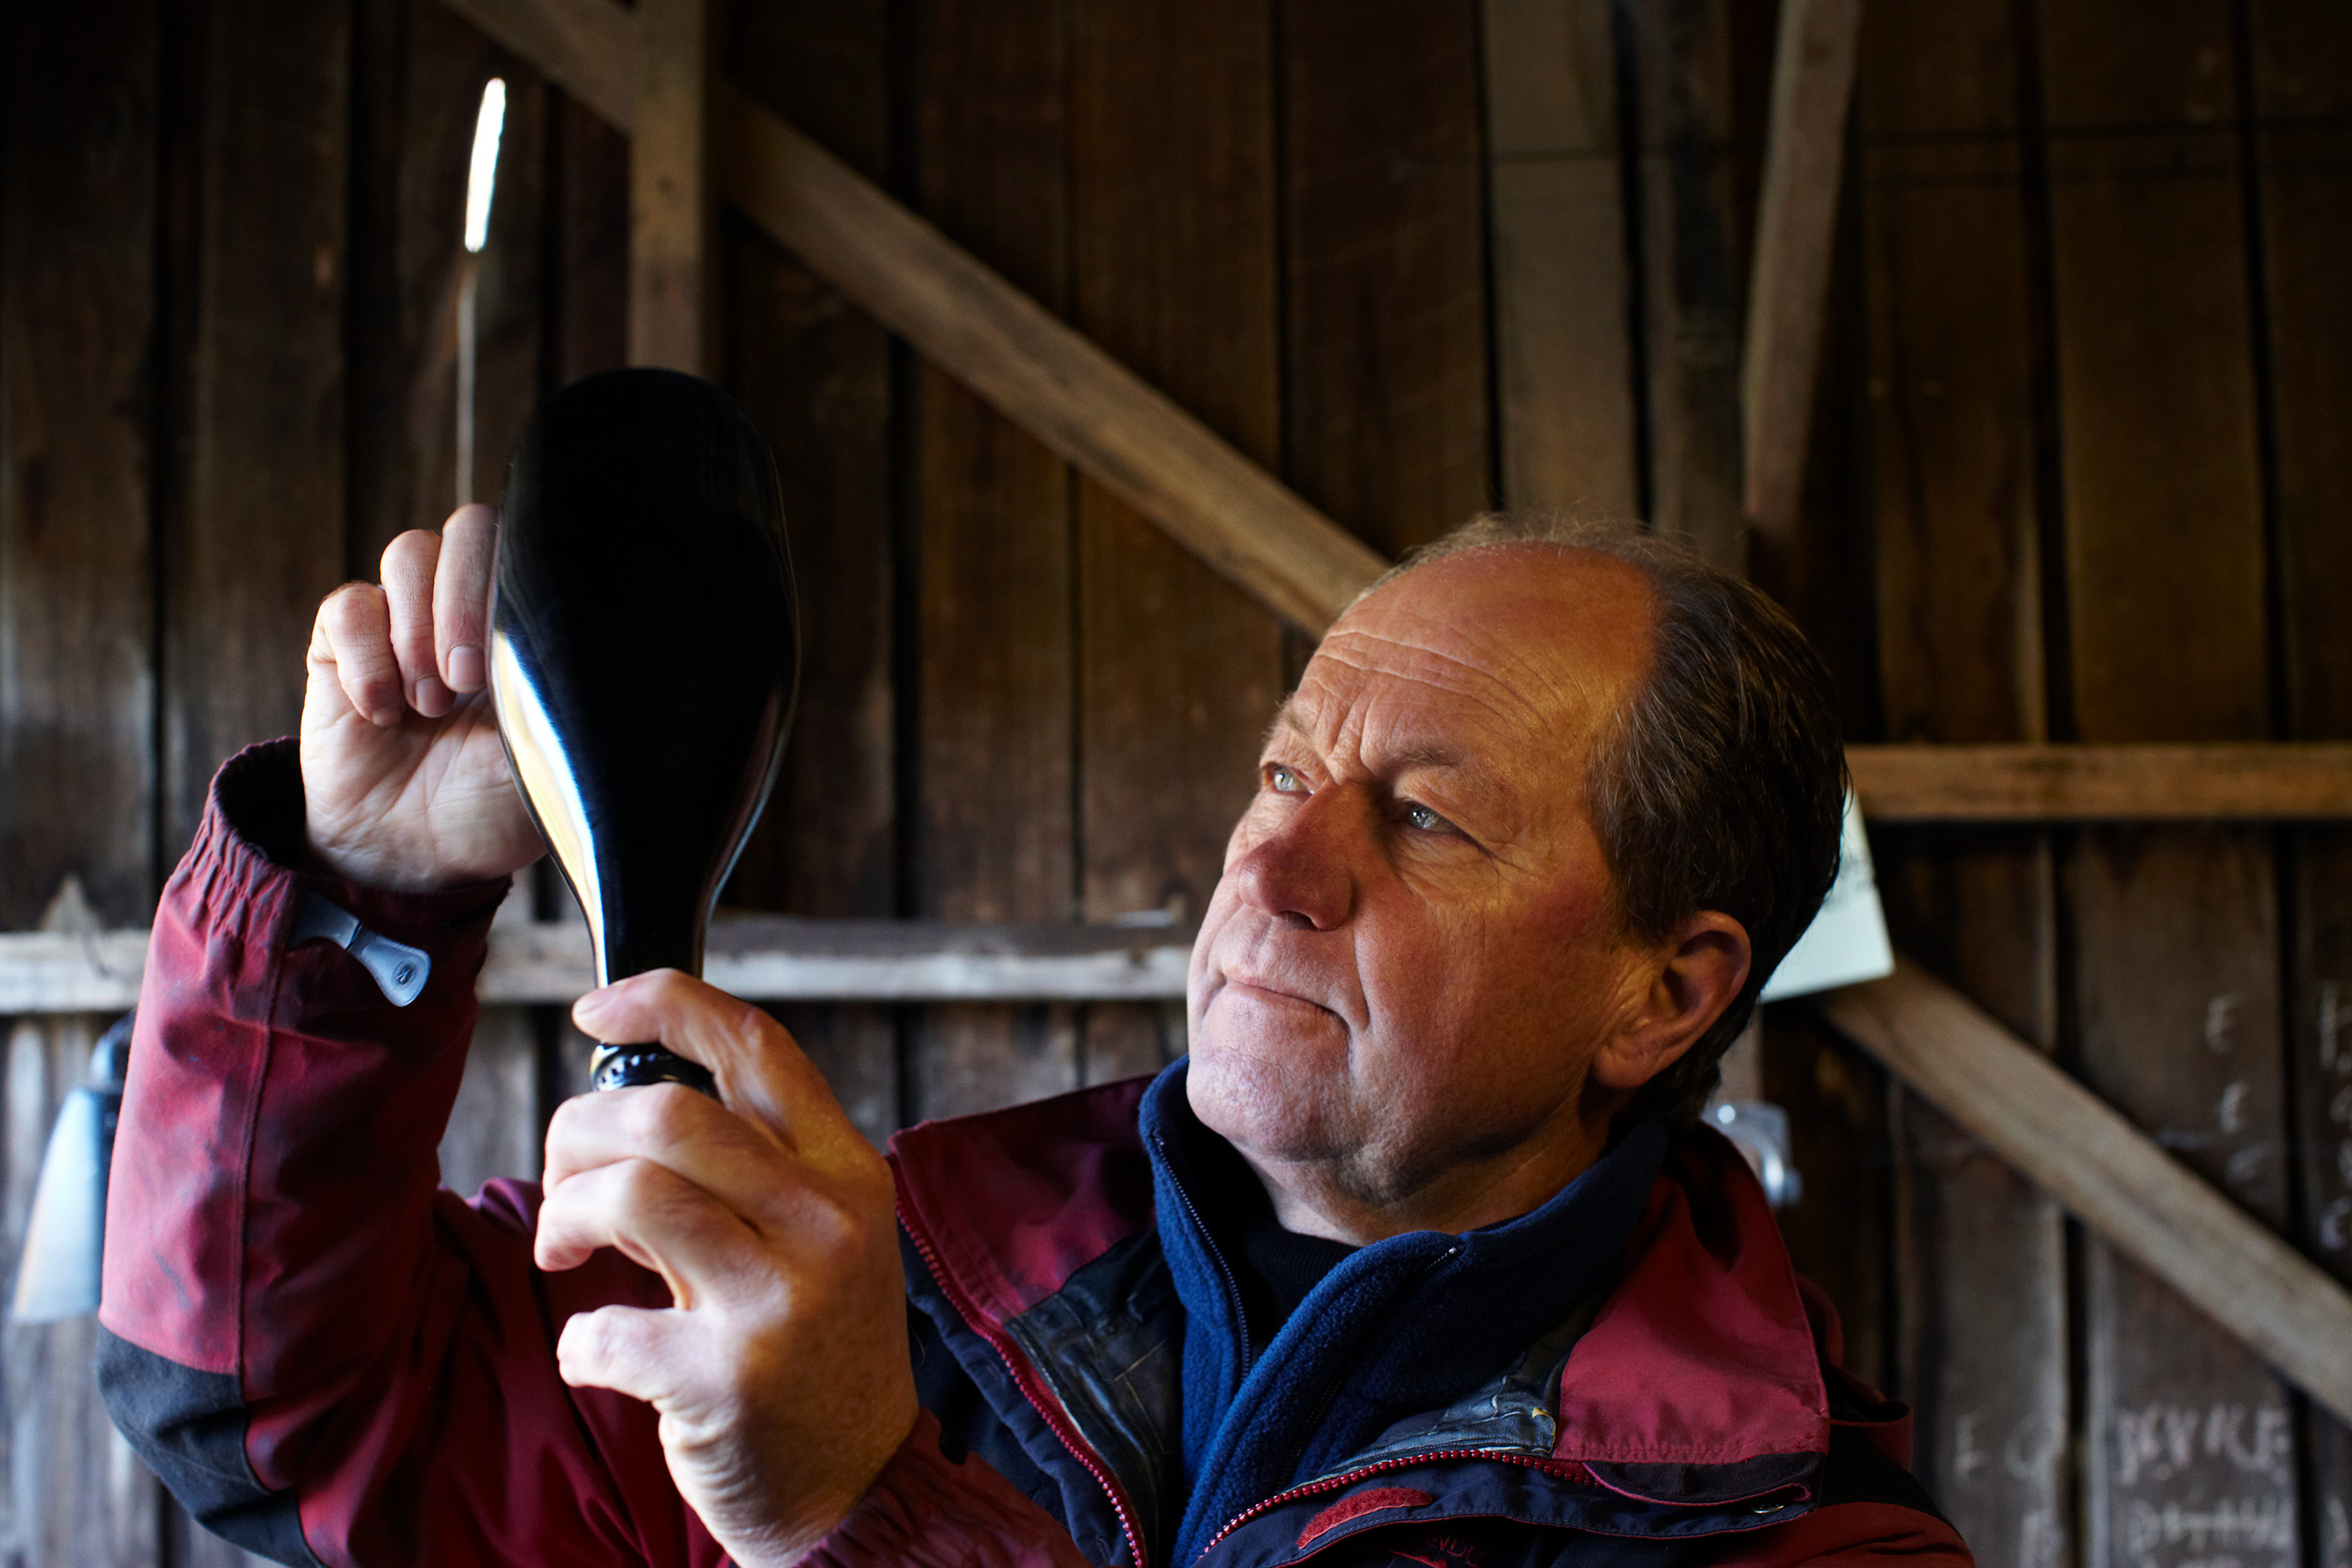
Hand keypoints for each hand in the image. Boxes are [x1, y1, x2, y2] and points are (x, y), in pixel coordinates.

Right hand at [300, 506, 542, 888]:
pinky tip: (383, 714)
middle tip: (465, 678)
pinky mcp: (342, 642)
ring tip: (429, 707)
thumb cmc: (493, 803)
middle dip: (464, 598)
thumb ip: (573, 691)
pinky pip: (347, 605)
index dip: (514, 582)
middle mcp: (467, 605)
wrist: (413, 856)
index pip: (530, 544)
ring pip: (408, 553)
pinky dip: (366, 660)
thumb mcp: (552, 752)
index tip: (508, 658)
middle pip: (468, 528)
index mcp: (526, 622)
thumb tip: (631, 651)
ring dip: (417, 632)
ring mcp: (404, 617)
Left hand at [536, 973, 916, 1566]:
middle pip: (670, 1115)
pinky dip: (579, 1342)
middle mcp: (825, 1224)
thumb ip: (754, 1167)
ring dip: (565, 1215)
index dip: (665, 1003)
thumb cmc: (817, 1351)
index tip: (596, 1008)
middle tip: (562, 1178)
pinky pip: (604, 1329)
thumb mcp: (822, 1236)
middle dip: (578, 1131)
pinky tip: (601, 1354)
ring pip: (632, 1195)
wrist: (856, 1489)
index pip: (757, 1047)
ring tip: (563, 1251)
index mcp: (847, 1173)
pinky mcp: (729, 1380)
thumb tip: (630, 1103)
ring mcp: (781, 1301)